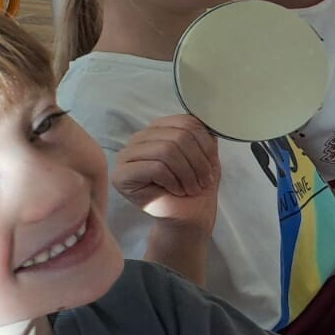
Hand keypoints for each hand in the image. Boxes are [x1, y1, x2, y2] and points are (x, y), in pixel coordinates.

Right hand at [112, 115, 219, 232]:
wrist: (188, 216)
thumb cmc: (195, 186)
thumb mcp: (206, 155)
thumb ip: (202, 134)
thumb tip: (208, 119)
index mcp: (158, 129)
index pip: (185, 122)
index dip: (205, 142)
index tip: (212, 163)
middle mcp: (139, 139)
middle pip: (178, 136)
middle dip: (198, 160)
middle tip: (204, 180)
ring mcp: (126, 156)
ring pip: (167, 150)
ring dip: (188, 172)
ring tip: (192, 188)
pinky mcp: (121, 175)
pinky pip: (156, 168)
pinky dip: (174, 181)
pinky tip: (177, 191)